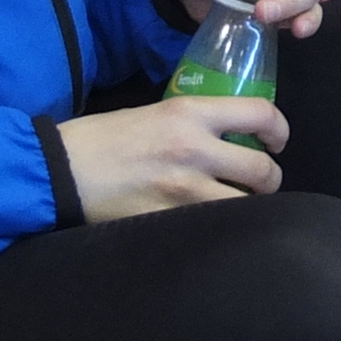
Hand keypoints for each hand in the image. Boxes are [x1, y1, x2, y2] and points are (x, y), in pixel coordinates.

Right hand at [56, 96, 285, 221]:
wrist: (61, 169)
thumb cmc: (104, 137)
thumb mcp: (156, 112)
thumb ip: (196, 123)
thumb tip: (230, 136)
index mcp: (190, 112)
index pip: (260, 112)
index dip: (279, 129)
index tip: (275, 142)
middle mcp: (196, 148)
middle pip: (264, 169)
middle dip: (270, 179)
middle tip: (259, 182)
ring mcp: (185, 190)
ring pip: (247, 204)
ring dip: (250, 207)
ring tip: (237, 205)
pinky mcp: (171, 221)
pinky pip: (216, 228)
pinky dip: (222, 228)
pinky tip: (213, 225)